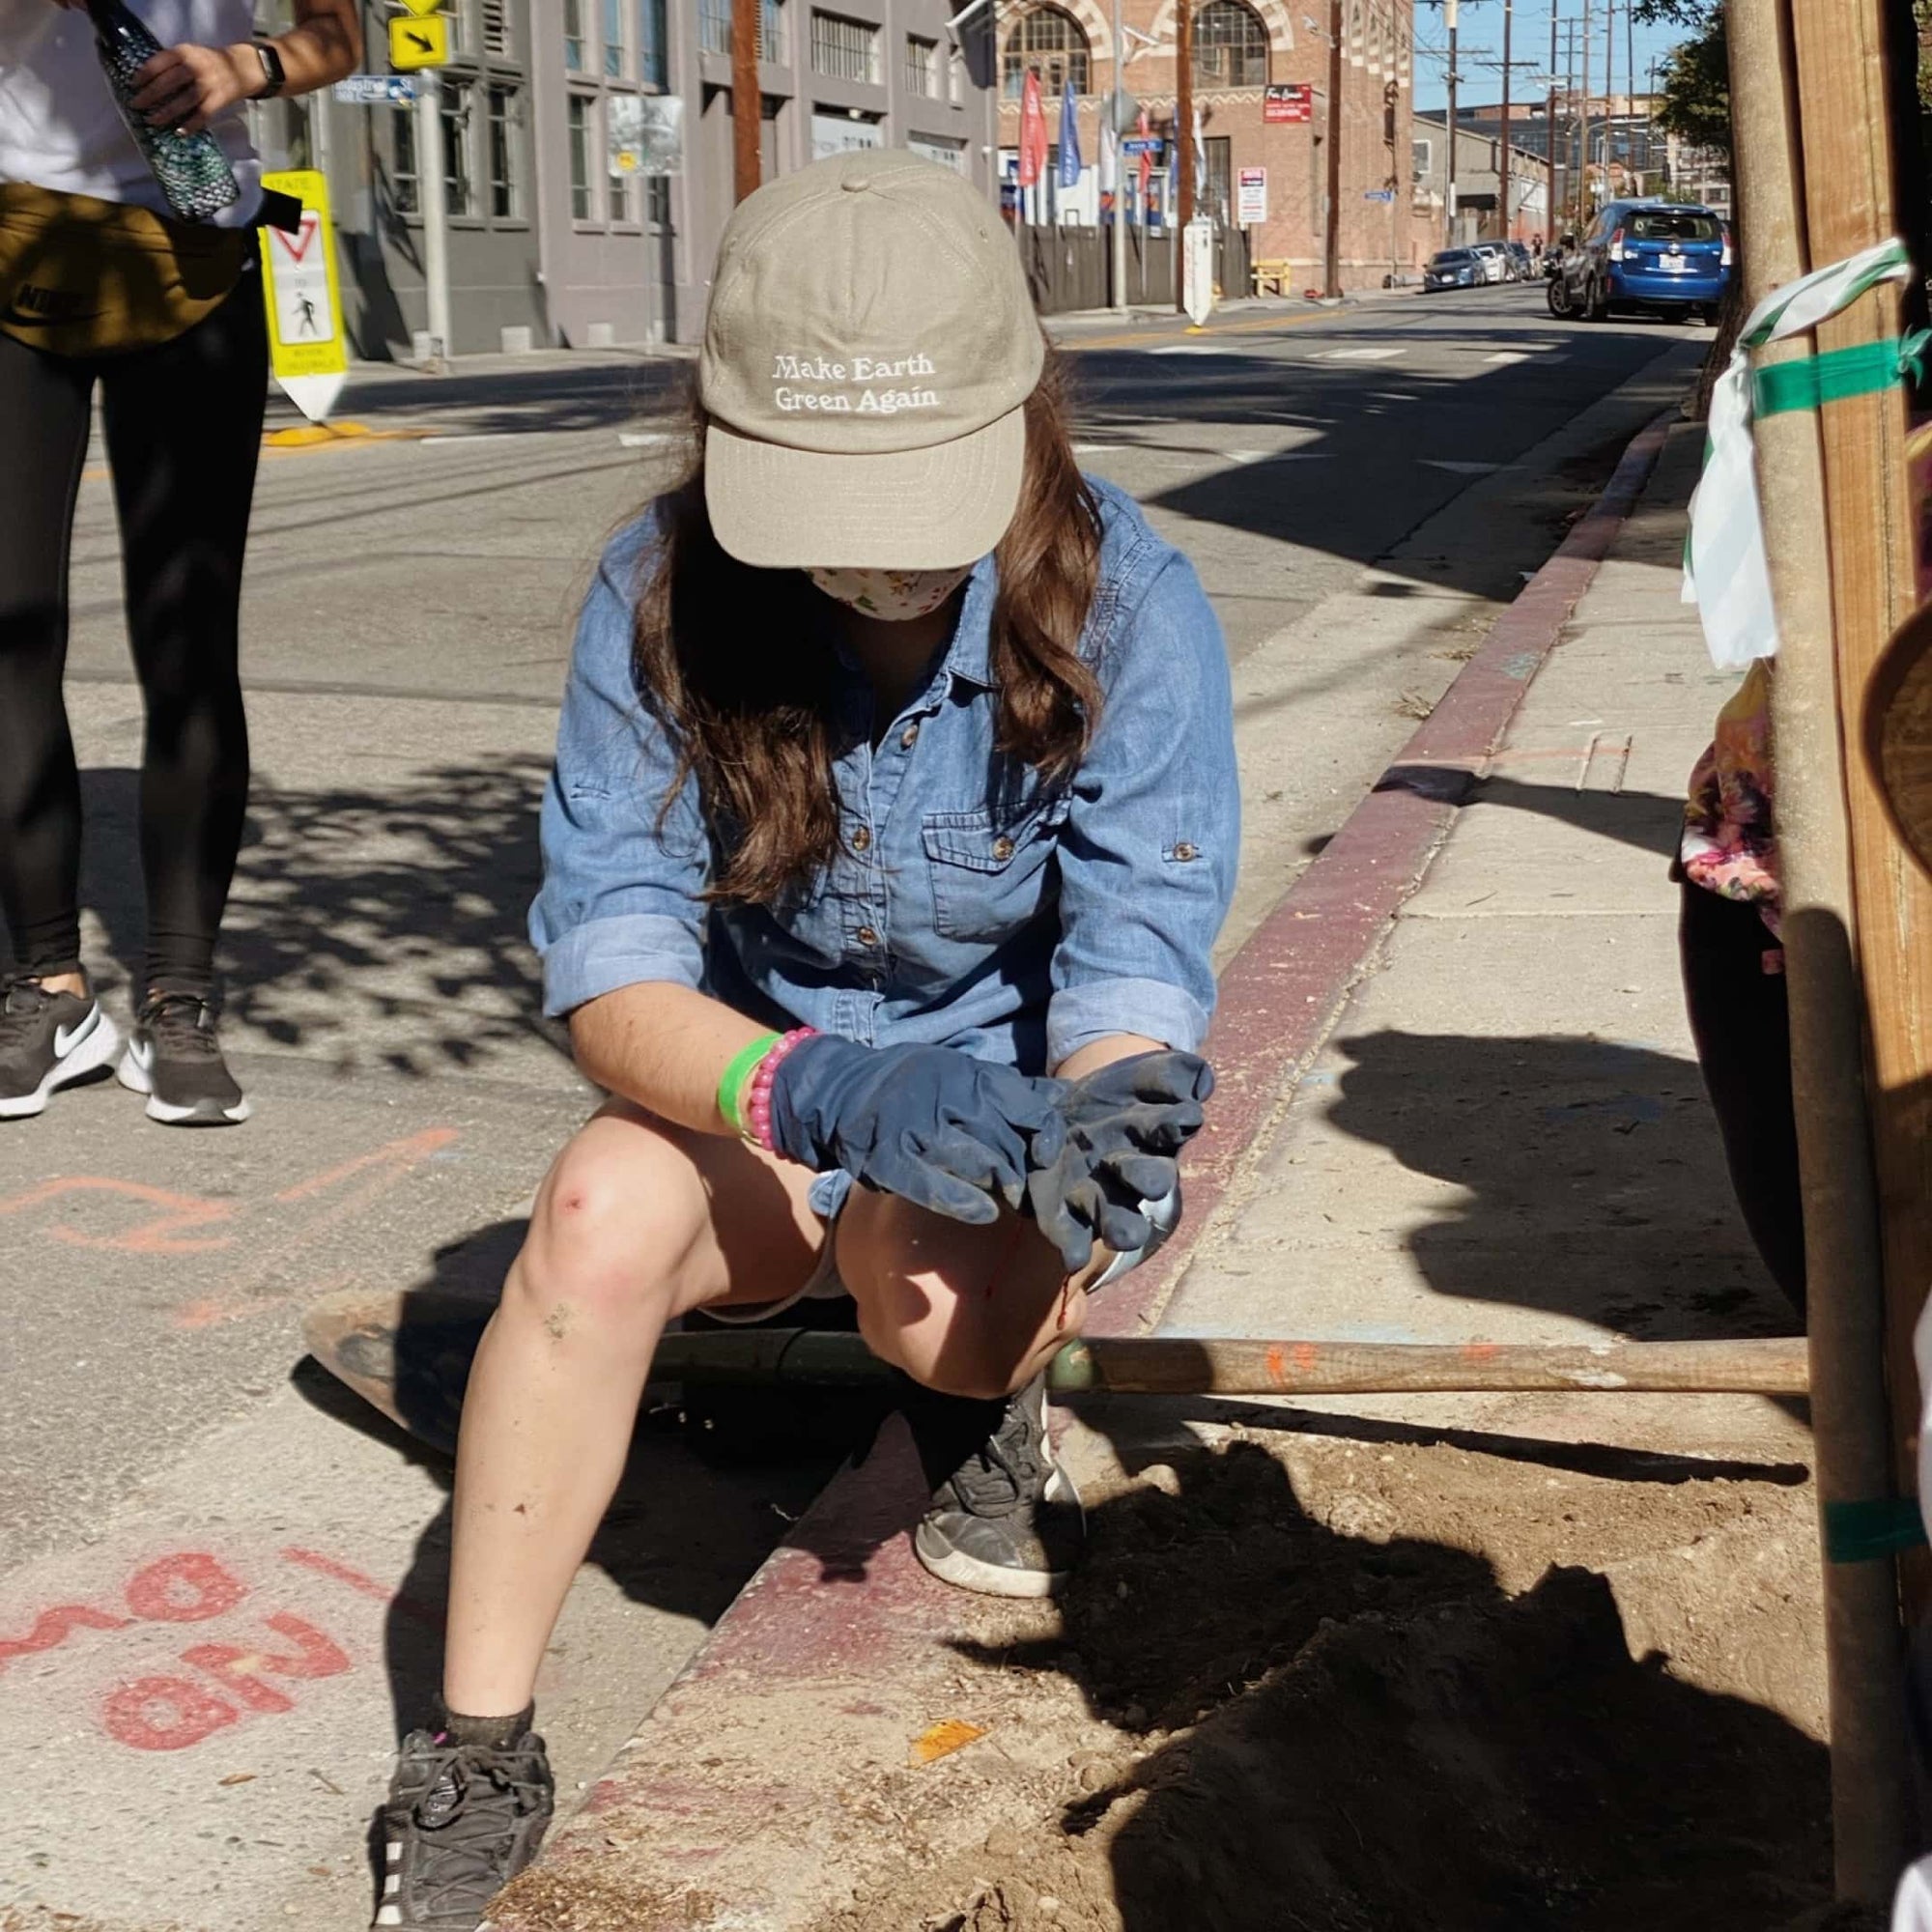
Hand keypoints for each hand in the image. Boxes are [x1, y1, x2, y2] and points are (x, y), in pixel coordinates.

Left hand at [131, 42, 259, 135]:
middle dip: (150, 95)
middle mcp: (195, 67)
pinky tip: (179, 132)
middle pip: (168, 83)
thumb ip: (170, 63)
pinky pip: (203, 114)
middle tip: (136, 105)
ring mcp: (208, 84)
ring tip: (152, 121)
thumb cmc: (206, 62)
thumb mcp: (188, 53)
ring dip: (167, 112)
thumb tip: (145, 81)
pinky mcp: (219, 99)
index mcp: (184, 52)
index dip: (144, 75)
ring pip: (184, 100)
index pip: (159, 63)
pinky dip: (191, 124)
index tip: (132, 85)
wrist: (239, 67)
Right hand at [767, 1037, 1066, 1223]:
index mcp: (970, 1077)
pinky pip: (933, 1187)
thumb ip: (1009, 1089)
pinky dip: (963, 1202)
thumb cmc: (912, 1084)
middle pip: (1008, 1143)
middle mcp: (948, 1101)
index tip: (1054, 1157)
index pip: (1028, 1107)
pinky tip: (984, 1213)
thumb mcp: (961, 1073)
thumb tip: (1063, 1097)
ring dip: (1002, 1188)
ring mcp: (918, 1132)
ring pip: (978, 1165)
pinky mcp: (892, 1162)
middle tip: (1043, 1195)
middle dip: (1028, 1172)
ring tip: (1017, 1203)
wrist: (840, 1091)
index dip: (1048, 1135)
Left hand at [1025, 1050, 1213, 1273]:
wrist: (1061, 1110)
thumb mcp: (1145, 1074)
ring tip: (1123, 1236)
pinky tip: (1072, 1258)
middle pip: (1150, 1181)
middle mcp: (1131, 1171)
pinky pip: (1070, 1234)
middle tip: (1155, 1181)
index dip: (1176, 1123)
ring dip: (1122, 1227)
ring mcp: (1097, 1194)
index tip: (1184, 1115)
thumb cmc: (1116, 1096)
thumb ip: (1175, 1074)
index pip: (1172, 1129)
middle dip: (1151, 1178)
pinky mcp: (1060, 1211)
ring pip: (1118, 1219)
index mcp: (1155, 1134)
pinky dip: (1072, 1246)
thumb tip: (1200, 1087)